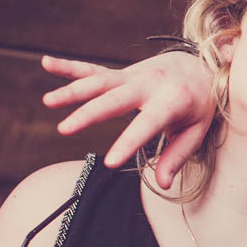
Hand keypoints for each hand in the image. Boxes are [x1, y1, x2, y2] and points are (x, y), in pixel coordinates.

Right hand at [41, 52, 215, 187]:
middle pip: (114, 100)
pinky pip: (93, 69)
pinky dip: (70, 67)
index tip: (110, 163)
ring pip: (99, 82)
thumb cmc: (199, 104)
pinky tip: (47, 63)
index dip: (129, 143)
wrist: (200, 65)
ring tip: (48, 101)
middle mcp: (150, 84)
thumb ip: (177, 156)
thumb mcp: (197, 130)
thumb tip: (162, 183)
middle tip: (64, 129)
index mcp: (173, 100)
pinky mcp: (122, 73)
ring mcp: (134, 75)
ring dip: (72, 90)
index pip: (147, 124)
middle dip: (88, 113)